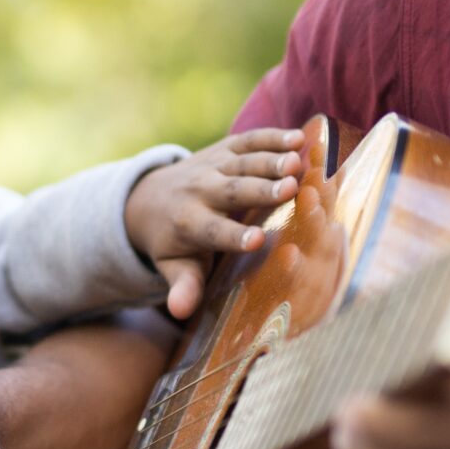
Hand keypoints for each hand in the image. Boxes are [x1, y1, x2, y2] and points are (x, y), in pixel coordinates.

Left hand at [124, 128, 303, 318]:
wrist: (150, 197)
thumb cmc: (172, 241)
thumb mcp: (173, 265)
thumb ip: (182, 285)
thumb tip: (179, 311)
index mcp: (188, 223)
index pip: (213, 231)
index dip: (233, 236)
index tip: (257, 241)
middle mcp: (200, 190)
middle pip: (233, 190)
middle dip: (261, 189)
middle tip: (291, 189)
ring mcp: (212, 166)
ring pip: (243, 162)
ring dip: (271, 160)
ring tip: (298, 163)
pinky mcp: (224, 148)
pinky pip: (248, 140)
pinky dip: (272, 137)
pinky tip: (299, 138)